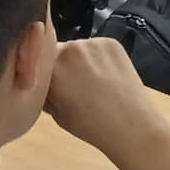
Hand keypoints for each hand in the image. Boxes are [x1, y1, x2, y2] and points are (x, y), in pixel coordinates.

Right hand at [43, 39, 169, 162]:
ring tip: (93, 82)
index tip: (49, 82)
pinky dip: (98, 58)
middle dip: (61, 64)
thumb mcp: (56, 113)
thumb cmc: (91, 126)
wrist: (132, 126)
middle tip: (72, 84)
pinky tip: (106, 76)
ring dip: (80, 60)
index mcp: (52, 68)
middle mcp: (70, 48)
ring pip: (78, 48)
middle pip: (58, 50)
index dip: (41, 69)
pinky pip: (96, 47)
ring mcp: (93, 43)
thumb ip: (45, 90)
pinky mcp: (112, 42)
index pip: (37, 58)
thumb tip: (41, 79)